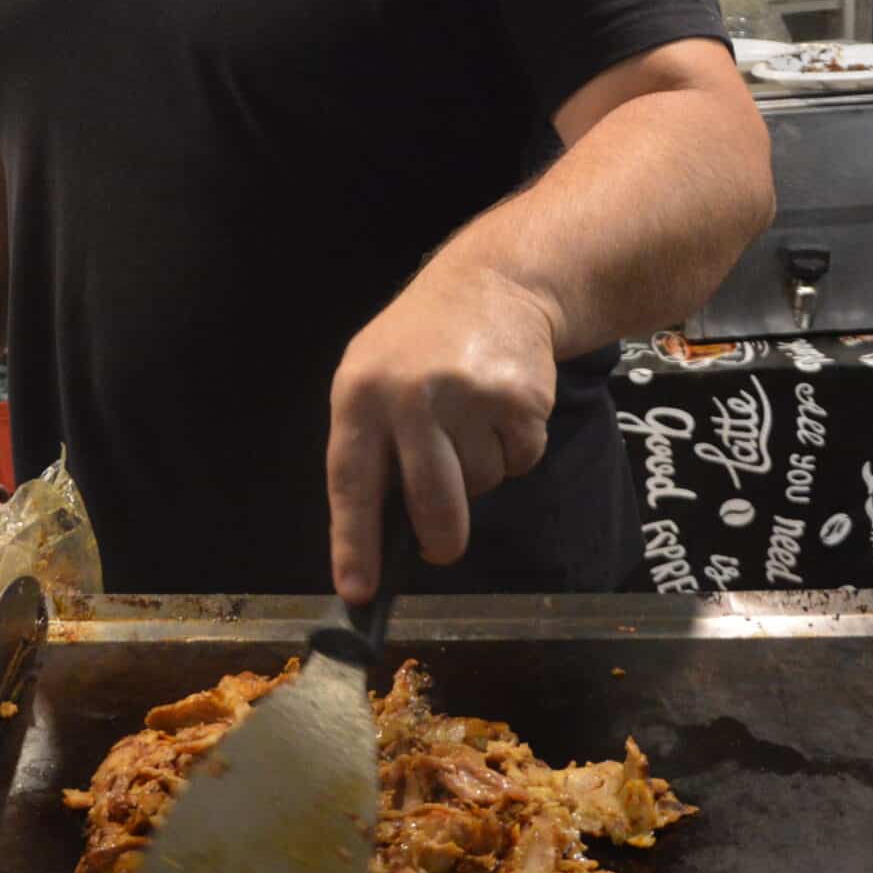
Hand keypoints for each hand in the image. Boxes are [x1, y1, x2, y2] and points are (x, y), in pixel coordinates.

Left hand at [327, 263, 557, 602]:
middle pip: (431, 503)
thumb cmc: (420, 342)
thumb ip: (371, 443)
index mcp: (360, 393)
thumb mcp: (371, 374)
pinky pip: (520, 460)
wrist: (493, 281)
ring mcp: (468, 395)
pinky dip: (515, 448)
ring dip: (480, 471)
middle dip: (440, 538)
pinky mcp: (520, 397)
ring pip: (481, 484)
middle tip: (442, 547)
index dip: (354, 543)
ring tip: (470, 419)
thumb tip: (378, 532)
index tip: (359, 591)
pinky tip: (500, 408)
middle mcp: (411, 395)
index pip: (351, 482)